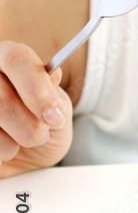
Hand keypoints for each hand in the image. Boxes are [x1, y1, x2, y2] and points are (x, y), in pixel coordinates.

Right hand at [0, 42, 72, 175]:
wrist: (27, 156)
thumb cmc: (40, 125)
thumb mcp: (57, 109)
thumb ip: (55, 95)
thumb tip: (52, 78)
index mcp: (9, 57)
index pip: (17, 59)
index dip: (37, 89)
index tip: (54, 116)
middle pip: (2, 99)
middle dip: (31, 125)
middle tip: (43, 133)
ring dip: (17, 141)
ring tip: (23, 139)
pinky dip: (4, 151)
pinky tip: (5, 145)